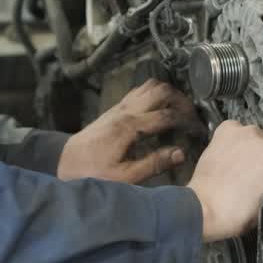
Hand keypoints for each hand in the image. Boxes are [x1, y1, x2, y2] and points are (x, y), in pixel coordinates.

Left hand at [57, 79, 201, 183]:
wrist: (63, 163)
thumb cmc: (92, 173)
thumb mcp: (124, 177)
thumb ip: (154, 164)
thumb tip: (180, 153)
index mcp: (130, 127)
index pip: (168, 115)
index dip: (188, 121)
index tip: (199, 131)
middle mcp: (125, 111)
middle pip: (162, 90)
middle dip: (182, 100)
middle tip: (192, 117)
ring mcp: (119, 107)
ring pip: (150, 85)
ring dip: (169, 94)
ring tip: (180, 111)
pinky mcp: (115, 109)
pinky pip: (140, 91)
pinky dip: (155, 95)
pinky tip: (160, 110)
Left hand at [187, 120, 262, 241]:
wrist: (205, 208)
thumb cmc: (233, 212)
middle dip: (261, 158)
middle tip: (249, 171)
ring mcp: (247, 134)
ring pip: (253, 136)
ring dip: (248, 147)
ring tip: (236, 163)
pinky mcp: (227, 131)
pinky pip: (234, 129)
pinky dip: (231, 138)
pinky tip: (228, 153)